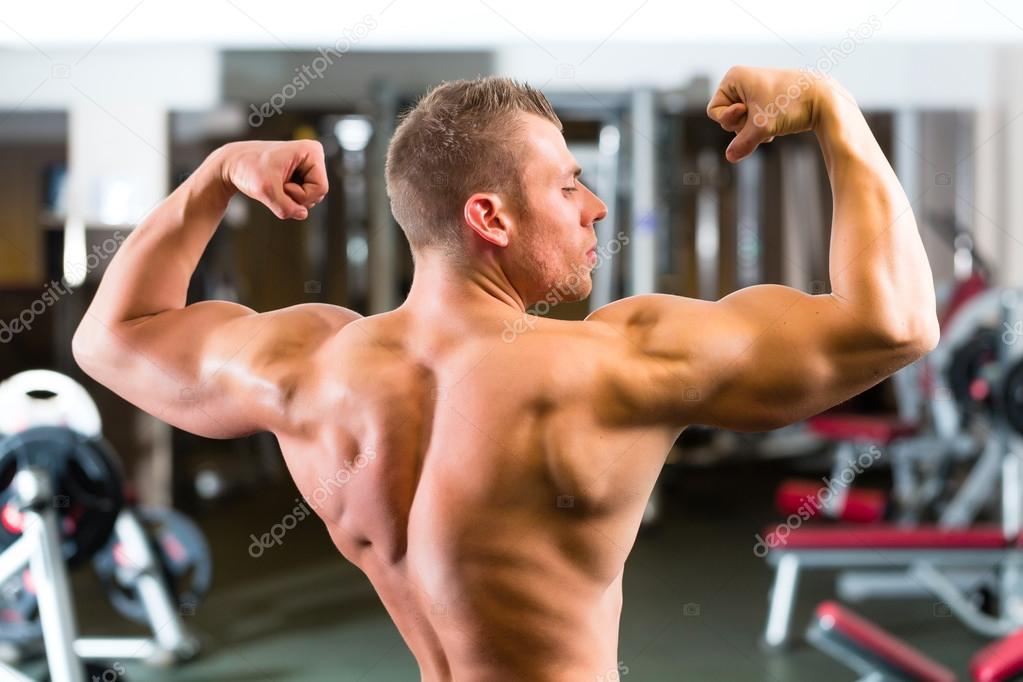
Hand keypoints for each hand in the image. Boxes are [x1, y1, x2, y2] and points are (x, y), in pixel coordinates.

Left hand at [220, 140, 328, 219]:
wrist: (233, 163)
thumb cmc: (247, 168)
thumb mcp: (265, 190)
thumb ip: (285, 207)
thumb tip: (302, 215)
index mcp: (311, 151)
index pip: (320, 188)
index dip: (300, 195)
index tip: (281, 184)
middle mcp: (314, 156)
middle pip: (318, 193)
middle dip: (296, 197)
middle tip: (276, 185)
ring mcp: (308, 165)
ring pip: (312, 197)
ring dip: (291, 198)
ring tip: (276, 184)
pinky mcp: (302, 173)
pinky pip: (304, 196)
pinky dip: (289, 197)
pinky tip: (277, 185)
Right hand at [706, 66, 835, 163]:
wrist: (824, 99)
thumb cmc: (790, 105)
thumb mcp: (761, 127)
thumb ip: (742, 144)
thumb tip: (730, 157)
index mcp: (734, 77)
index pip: (714, 111)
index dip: (730, 119)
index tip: (749, 113)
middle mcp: (742, 81)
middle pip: (727, 117)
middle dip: (743, 126)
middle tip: (763, 120)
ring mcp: (754, 90)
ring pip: (741, 122)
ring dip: (754, 130)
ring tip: (773, 124)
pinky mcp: (766, 100)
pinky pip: (753, 121)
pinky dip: (762, 127)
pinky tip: (776, 126)